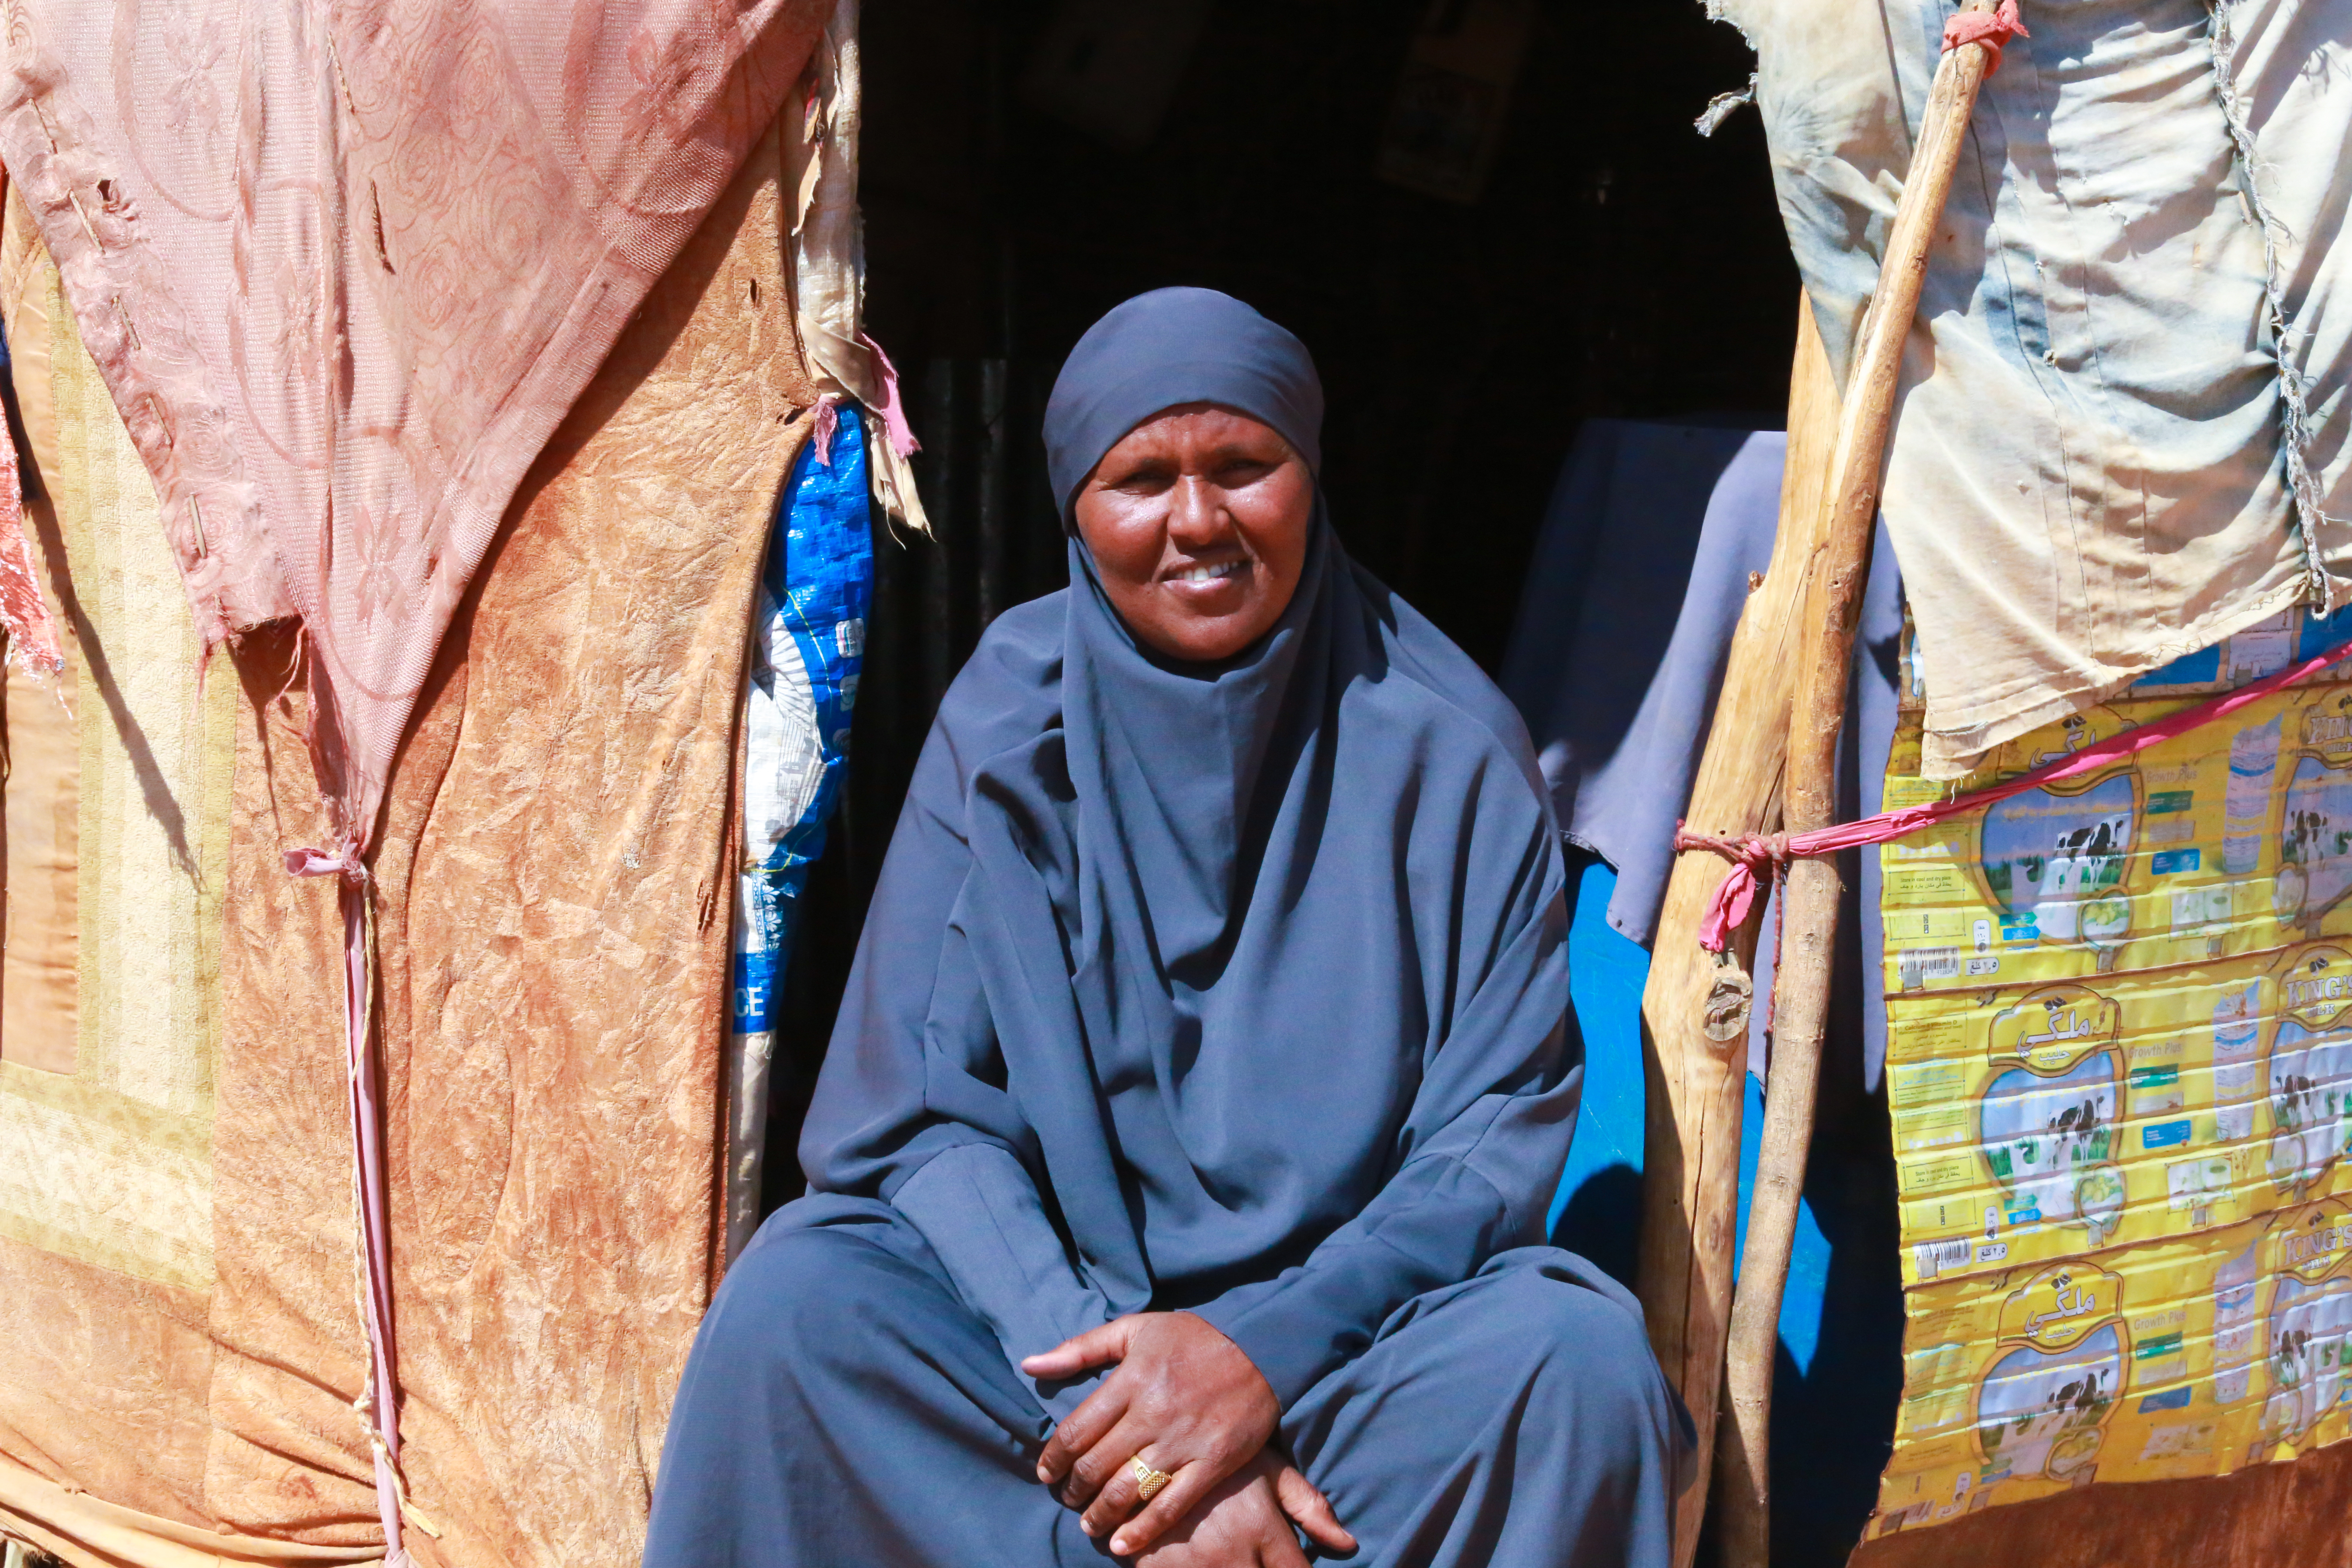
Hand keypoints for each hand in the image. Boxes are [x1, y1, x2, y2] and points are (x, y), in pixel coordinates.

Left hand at [1024, 1311, 1280, 1553]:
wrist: (1262, 1350)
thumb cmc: (1192, 1339)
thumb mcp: (1136, 1329)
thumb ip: (1081, 1347)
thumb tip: (1029, 1365)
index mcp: (1131, 1380)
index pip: (1076, 1430)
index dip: (1053, 1458)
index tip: (1045, 1472)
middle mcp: (1153, 1413)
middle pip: (1097, 1465)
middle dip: (1073, 1489)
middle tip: (1068, 1497)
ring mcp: (1184, 1441)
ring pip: (1128, 1490)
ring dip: (1100, 1514)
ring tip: (1089, 1523)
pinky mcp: (1213, 1463)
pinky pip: (1171, 1506)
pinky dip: (1143, 1530)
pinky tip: (1122, 1544)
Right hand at [1131, 1450, 1353, 1566]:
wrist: (1144, 1435)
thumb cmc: (1216, 1450)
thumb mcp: (1265, 1469)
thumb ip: (1306, 1505)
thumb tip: (1348, 1543)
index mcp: (1260, 1528)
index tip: (1292, 1566)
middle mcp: (1229, 1552)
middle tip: (1259, 1558)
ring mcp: (1192, 1566)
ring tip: (1229, 1558)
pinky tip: (1201, 1562)